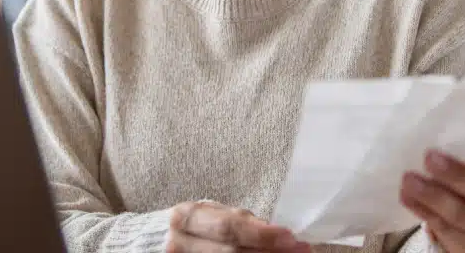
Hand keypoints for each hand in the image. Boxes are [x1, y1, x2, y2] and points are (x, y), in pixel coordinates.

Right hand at [167, 201, 311, 252]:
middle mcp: (180, 242)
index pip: (228, 227)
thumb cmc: (196, 225)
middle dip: (270, 252)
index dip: (261, 234)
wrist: (164, 241)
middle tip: (300, 251)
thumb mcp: (213, 215)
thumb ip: (241, 223)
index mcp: (186, 217)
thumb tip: (282, 235)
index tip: (290, 237)